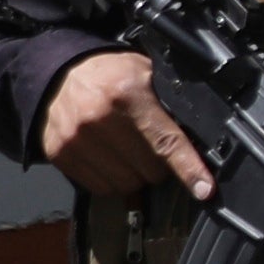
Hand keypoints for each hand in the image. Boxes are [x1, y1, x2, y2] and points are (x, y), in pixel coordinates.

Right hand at [38, 46, 211, 203]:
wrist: (59, 73)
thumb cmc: (111, 75)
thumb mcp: (146, 74)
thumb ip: (170, 103)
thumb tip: (199, 139)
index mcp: (127, 94)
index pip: (166, 141)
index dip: (188, 168)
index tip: (203, 189)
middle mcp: (99, 117)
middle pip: (150, 170)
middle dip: (159, 165)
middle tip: (151, 146)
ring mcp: (76, 138)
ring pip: (126, 184)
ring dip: (135, 175)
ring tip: (128, 152)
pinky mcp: (59, 153)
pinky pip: (101, 187)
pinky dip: (112, 179)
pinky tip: (109, 158)